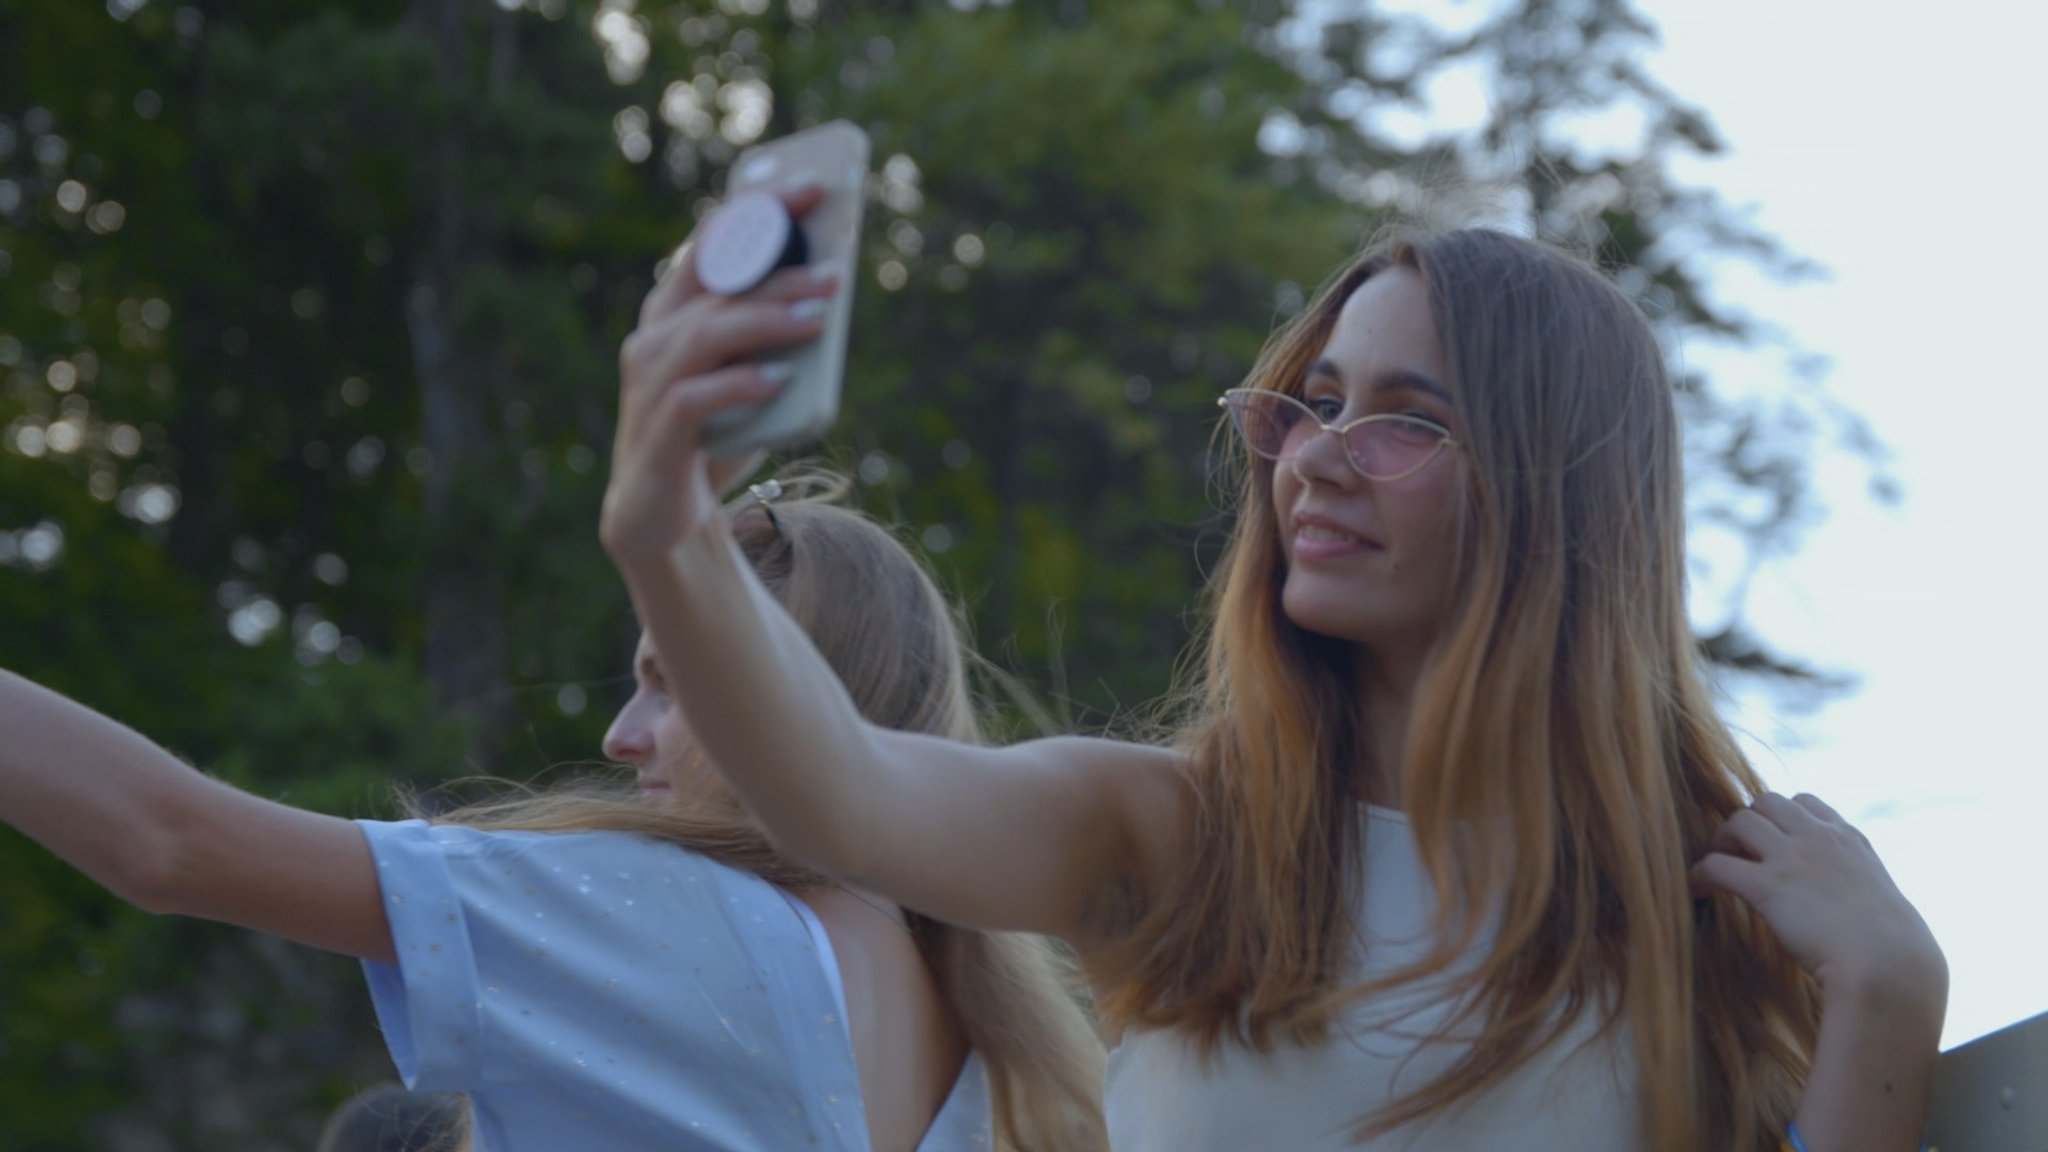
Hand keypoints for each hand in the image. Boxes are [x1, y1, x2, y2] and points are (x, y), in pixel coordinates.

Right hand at [600, 185, 835, 567]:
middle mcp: (653, 341)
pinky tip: (777, 380)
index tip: (814, 189)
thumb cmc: (710, 437)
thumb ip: (773, 340)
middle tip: (835, 272)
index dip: (759, 213)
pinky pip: (696, 398)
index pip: (713, 245)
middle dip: (779, 273)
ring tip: (818, 318)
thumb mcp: (748, 377)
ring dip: (767, 321)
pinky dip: (739, 385)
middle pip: (718, 288)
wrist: (662, 521)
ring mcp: (649, 386)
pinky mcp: (657, 434)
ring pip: (708, 334)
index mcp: (671, 314)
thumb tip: (829, 298)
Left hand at [1692, 792, 1945, 1001]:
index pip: (1806, 803)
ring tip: (1718, 868)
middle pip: (1767, 800)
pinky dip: (1699, 874)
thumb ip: (1860, 891)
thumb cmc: (1895, 953)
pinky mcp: (1768, 886)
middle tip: (1739, 853)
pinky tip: (1699, 891)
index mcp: (1850, 841)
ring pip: (1738, 820)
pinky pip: (1716, 863)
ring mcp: (1794, 859)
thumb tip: (1856, 912)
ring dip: (1721, 840)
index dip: (1781, 817)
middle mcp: (1821, 839)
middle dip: (1748, 821)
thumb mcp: (1884, 904)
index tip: (1772, 840)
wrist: (1890, 970)